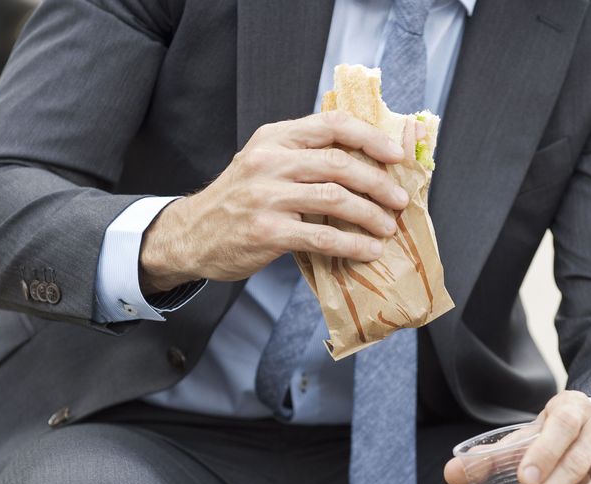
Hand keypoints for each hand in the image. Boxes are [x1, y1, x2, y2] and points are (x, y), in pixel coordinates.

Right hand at [138, 111, 408, 291]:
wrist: (191, 234)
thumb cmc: (238, 201)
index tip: (396, 154)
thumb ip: (304, 156)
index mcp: (274, 137)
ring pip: (335, 199)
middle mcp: (270, 161)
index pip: (332, 124)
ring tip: (387, 227)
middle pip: (340, 163)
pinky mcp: (268, 231)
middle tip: (399, 200)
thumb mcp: (264, 163)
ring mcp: (267, 196)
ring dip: (370, 214)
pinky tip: (368, 251)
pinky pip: (322, 236)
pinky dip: (352, 244)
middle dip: (378, 182)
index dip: (371, 137)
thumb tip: (364, 162)